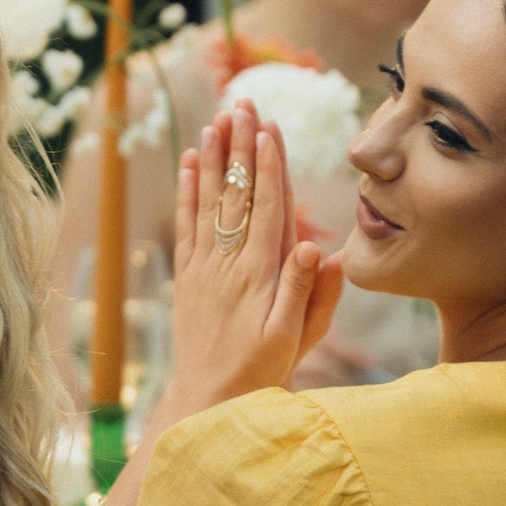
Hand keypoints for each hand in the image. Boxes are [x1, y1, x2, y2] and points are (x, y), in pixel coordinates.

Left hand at [160, 103, 343, 423]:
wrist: (207, 401)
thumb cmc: (261, 372)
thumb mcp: (295, 338)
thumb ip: (307, 292)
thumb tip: (320, 249)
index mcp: (260, 274)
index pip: (267, 208)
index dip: (268, 166)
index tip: (269, 129)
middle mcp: (228, 263)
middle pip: (236, 194)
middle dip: (240, 147)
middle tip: (243, 105)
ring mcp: (204, 268)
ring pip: (208, 202)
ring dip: (212, 158)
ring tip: (216, 121)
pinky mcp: (187, 277)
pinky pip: (185, 227)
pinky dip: (186, 193)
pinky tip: (188, 163)